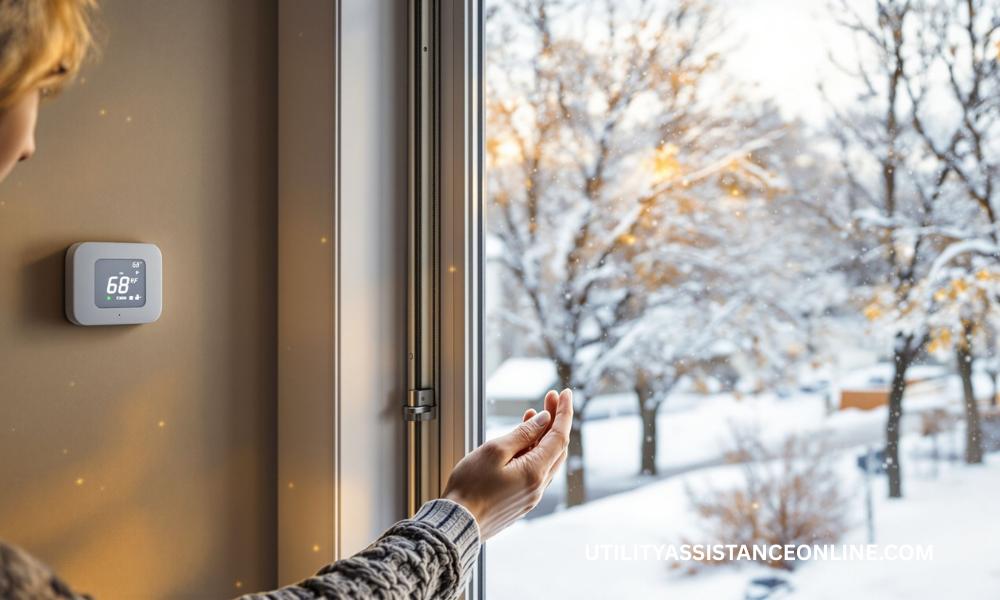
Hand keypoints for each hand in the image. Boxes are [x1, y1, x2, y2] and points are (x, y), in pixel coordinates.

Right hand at [443, 388, 571, 539]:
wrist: (457, 523)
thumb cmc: (470, 487)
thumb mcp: (495, 451)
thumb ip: (523, 434)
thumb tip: (544, 420)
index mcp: (535, 472)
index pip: (559, 436)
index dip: (563, 412)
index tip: (565, 393)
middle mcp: (539, 485)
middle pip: (557, 447)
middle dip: (556, 420)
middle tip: (550, 398)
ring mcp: (531, 495)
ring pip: (547, 459)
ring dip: (544, 436)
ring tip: (534, 414)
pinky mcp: (521, 500)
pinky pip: (537, 470)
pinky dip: (535, 451)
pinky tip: (524, 442)